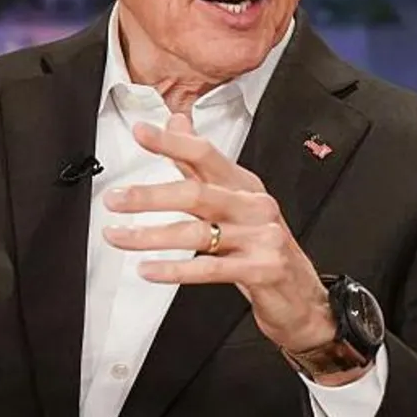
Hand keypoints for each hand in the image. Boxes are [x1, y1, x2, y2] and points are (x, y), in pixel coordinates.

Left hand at [101, 113, 337, 354]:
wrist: (301, 295)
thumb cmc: (262, 244)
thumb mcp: (234, 199)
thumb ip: (199, 163)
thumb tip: (176, 120)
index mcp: (244, 184)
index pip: (205, 154)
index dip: (173, 142)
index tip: (141, 132)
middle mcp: (254, 205)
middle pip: (196, 193)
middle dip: (150, 196)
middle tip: (114, 199)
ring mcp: (261, 237)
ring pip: (198, 232)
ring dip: (151, 236)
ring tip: (118, 237)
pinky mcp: (263, 269)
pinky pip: (211, 268)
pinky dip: (175, 269)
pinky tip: (148, 270)